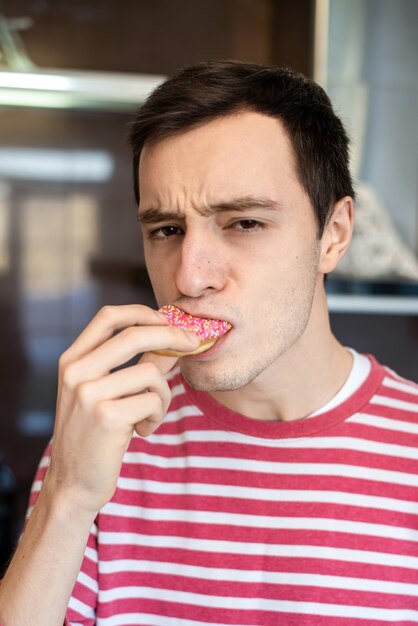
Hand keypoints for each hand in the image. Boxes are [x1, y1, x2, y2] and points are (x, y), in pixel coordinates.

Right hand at [44, 305, 199, 514]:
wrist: (74, 483)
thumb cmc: (94, 435)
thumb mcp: (102, 393)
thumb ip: (131, 365)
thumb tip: (172, 339)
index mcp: (72, 361)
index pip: (108, 317)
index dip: (142, 312)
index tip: (166, 318)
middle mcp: (76, 372)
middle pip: (134, 335)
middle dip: (172, 335)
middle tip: (193, 343)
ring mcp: (89, 394)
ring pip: (151, 374)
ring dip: (163, 396)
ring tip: (149, 416)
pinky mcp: (108, 417)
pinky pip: (153, 401)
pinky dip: (157, 416)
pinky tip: (141, 431)